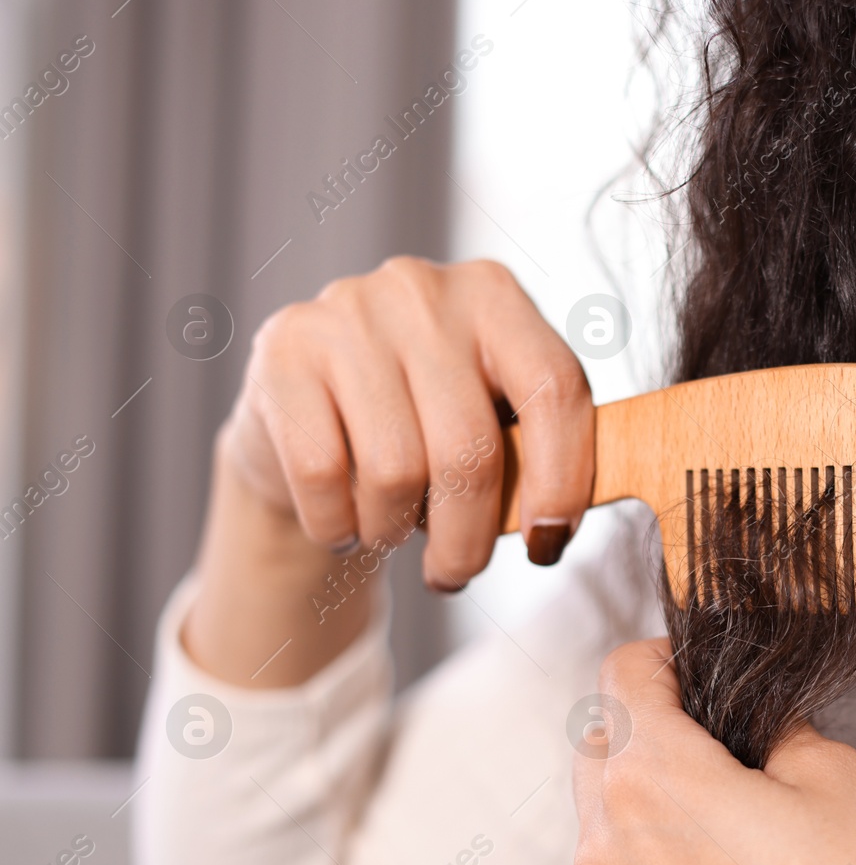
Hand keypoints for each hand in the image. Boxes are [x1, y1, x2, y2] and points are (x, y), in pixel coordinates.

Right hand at [229, 256, 592, 580]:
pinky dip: (338, 523)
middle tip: (455, 572)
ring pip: (395, 470)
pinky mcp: (284, 350)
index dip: (563, 479)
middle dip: (467, 538)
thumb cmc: (418, 426)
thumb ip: (530, 452)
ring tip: (389, 528)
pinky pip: (323, 475)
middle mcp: (423, 291)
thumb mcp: (486, 419)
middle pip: (471, 447)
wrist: (304, 416)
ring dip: (394, 530)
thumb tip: (553, 529)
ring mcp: (348, 313)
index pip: (555, 387)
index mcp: (495, 297)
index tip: (546, 545)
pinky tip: (343, 519)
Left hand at [573, 640, 855, 864]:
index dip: (664, 662)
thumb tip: (752, 731)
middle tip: (717, 755)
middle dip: (646, 739)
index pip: (622, 678)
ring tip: (732, 847)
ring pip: (603, 841)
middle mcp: (608, 857)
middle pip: (598, 755)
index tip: (690, 674)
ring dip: (646, 824)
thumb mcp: (841, 776)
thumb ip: (773, 731)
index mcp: (654, 782)